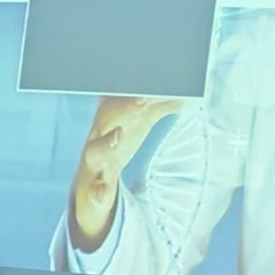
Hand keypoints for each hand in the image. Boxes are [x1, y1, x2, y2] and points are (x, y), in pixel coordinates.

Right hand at [66, 94, 188, 253]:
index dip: (134, 92)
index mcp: (109, 124)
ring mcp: (94, 164)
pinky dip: (97, 191)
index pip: (119, 102)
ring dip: (105, 144)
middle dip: (122, 110)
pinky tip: (100, 193)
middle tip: (142, 101)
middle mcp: (97, 140)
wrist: (91, 187)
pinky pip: (94, 190)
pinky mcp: (95, 189)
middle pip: (105, 121)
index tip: (153, 81)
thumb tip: (182, 91)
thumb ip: (157, 109)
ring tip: (118, 136)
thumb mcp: (137, 127)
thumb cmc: (117, 149)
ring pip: (94, 152)